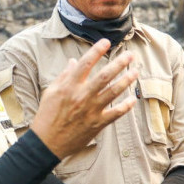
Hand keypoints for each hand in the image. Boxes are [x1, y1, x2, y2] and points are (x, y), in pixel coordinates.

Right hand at [31, 39, 137, 158]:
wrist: (47, 143)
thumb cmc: (47, 116)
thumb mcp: (51, 92)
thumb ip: (64, 76)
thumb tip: (74, 61)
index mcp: (69, 86)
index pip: (86, 63)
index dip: (97, 50)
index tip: (106, 41)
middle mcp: (82, 96)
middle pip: (105, 75)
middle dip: (119, 63)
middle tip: (130, 55)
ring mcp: (91, 110)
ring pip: (114, 92)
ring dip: (127, 80)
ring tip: (136, 71)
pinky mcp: (97, 124)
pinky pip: (116, 113)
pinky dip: (126, 106)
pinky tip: (133, 99)